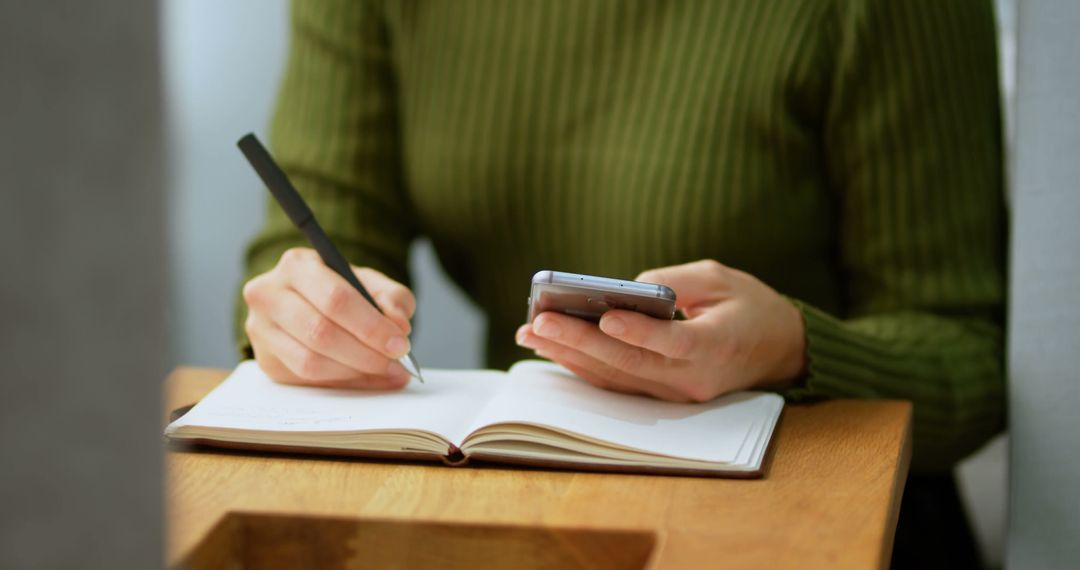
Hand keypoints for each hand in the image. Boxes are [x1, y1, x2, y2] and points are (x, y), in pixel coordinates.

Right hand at [242, 247, 415, 387]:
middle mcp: (269, 295)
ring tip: (386, 371)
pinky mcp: (265, 360)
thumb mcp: (369, 282)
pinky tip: (365, 376)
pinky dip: (342, 381)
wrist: (304, 300)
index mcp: (297, 265)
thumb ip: (392, 298)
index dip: (371, 326)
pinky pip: (306, 380)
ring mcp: (261, 330)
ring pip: (310, 362)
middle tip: (397, 362)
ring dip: (355, 372)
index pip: (335, 299)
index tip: (400, 343)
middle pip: (320, 332)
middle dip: (366, 353)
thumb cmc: (339, 289)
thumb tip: (399, 326)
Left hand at [516, 260, 805, 401]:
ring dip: (569, 356)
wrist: (778, 350)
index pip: (674, 344)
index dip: (638, 332)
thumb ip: (674, 282)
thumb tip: (623, 291)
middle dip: (579, 341)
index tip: (605, 317)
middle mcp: (694, 379)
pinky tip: (551, 347)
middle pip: (630, 364)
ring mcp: (677, 394)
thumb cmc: (748, 306)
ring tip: (530, 332)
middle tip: (539, 320)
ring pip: (616, 378)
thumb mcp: (720, 278)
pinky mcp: (662, 396)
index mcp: (717, 345)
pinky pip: (617, 382)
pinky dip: (582, 366)